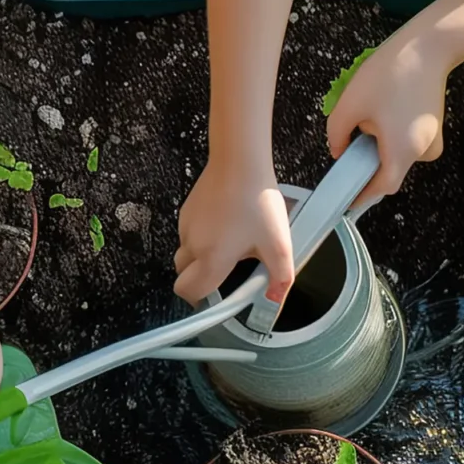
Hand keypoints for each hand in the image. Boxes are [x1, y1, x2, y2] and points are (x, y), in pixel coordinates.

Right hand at [175, 153, 295, 306]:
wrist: (239, 161)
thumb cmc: (258, 201)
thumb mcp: (278, 243)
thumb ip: (280, 278)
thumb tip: (275, 301)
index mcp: (211, 258)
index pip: (189, 292)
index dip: (200, 302)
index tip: (217, 299)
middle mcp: (192, 245)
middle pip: (183, 275)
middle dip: (200, 279)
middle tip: (227, 270)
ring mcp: (186, 226)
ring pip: (187, 253)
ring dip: (202, 256)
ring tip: (232, 240)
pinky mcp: (186, 210)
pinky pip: (189, 233)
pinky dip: (202, 236)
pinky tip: (226, 222)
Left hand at [326, 30, 448, 206]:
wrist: (428, 47)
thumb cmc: (391, 73)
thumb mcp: (350, 104)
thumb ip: (337, 135)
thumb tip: (338, 152)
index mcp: (404, 151)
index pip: (381, 187)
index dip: (361, 195)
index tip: (344, 200)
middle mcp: (423, 152)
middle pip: (389, 171)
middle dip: (367, 160)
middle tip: (351, 139)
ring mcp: (432, 140)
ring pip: (397, 155)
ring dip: (379, 144)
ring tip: (370, 115)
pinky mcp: (434, 129)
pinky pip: (407, 143)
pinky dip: (391, 135)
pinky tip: (385, 110)